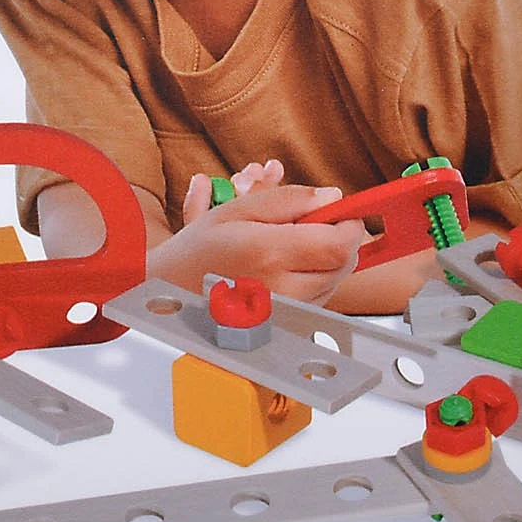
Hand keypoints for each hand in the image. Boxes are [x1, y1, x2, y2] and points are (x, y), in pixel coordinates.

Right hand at [150, 174, 365, 303]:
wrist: (174, 292)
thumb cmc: (200, 250)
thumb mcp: (238, 210)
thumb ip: (288, 200)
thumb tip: (333, 197)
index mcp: (269, 253)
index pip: (339, 244)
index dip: (348, 224)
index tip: (340, 212)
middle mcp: (282, 288)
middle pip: (345, 264)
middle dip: (340, 239)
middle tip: (315, 223)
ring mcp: (287, 312)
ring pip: (336, 281)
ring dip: (329, 259)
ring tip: (294, 245)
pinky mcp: (288, 324)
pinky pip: (322, 297)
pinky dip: (317, 277)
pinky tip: (289, 266)